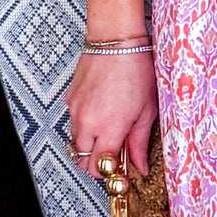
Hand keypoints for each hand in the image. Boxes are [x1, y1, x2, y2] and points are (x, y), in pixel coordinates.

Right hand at [66, 50, 157, 178]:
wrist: (116, 40)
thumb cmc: (136, 69)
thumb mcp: (146, 110)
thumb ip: (139, 143)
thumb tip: (139, 165)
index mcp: (109, 129)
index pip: (100, 168)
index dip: (110, 175)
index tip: (121, 173)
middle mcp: (87, 122)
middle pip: (83, 161)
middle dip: (97, 164)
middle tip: (115, 156)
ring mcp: (75, 110)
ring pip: (76, 143)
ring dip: (91, 145)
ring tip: (110, 132)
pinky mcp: (70, 99)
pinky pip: (73, 123)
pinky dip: (85, 126)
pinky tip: (101, 114)